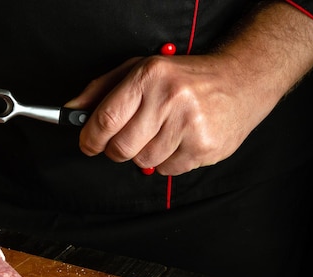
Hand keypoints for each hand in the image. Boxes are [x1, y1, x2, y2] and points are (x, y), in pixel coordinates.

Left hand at [70, 54, 262, 175]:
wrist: (242, 80)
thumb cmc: (184, 77)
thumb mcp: (140, 70)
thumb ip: (101, 90)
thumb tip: (71, 111)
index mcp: (149, 76)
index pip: (106, 118)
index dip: (91, 138)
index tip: (88, 144)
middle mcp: (170, 98)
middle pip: (122, 147)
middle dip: (116, 151)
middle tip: (124, 141)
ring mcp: (190, 124)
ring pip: (143, 162)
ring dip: (144, 154)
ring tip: (161, 133)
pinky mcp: (205, 146)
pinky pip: (166, 170)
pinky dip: (166, 161)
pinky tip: (178, 141)